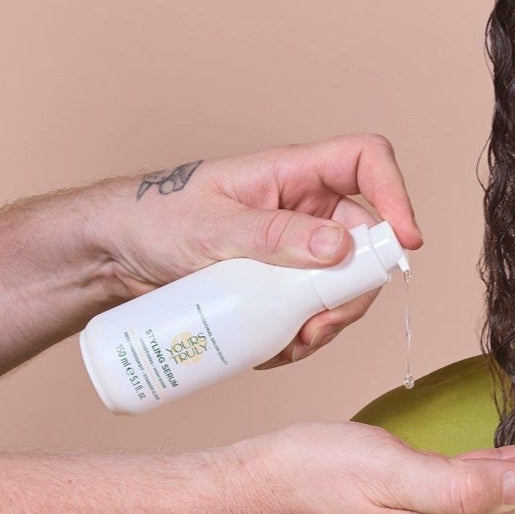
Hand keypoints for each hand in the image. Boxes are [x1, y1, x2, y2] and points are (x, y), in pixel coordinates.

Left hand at [92, 135, 424, 367]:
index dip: (395, 194)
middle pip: (366, 241)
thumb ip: (276, 235)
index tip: (405, 242)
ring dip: (328, 321)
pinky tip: (274, 351)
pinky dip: (304, 337)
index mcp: (292, 174)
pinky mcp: (279, 286)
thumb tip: (340, 246)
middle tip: (322, 323)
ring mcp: (294, 249)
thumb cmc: (151, 220)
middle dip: (354, 289)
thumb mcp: (213, 227)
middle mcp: (303, 208)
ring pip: (344, 285)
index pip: (365, 162)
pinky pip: (314, 311)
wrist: (109, 258)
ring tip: (290, 345)